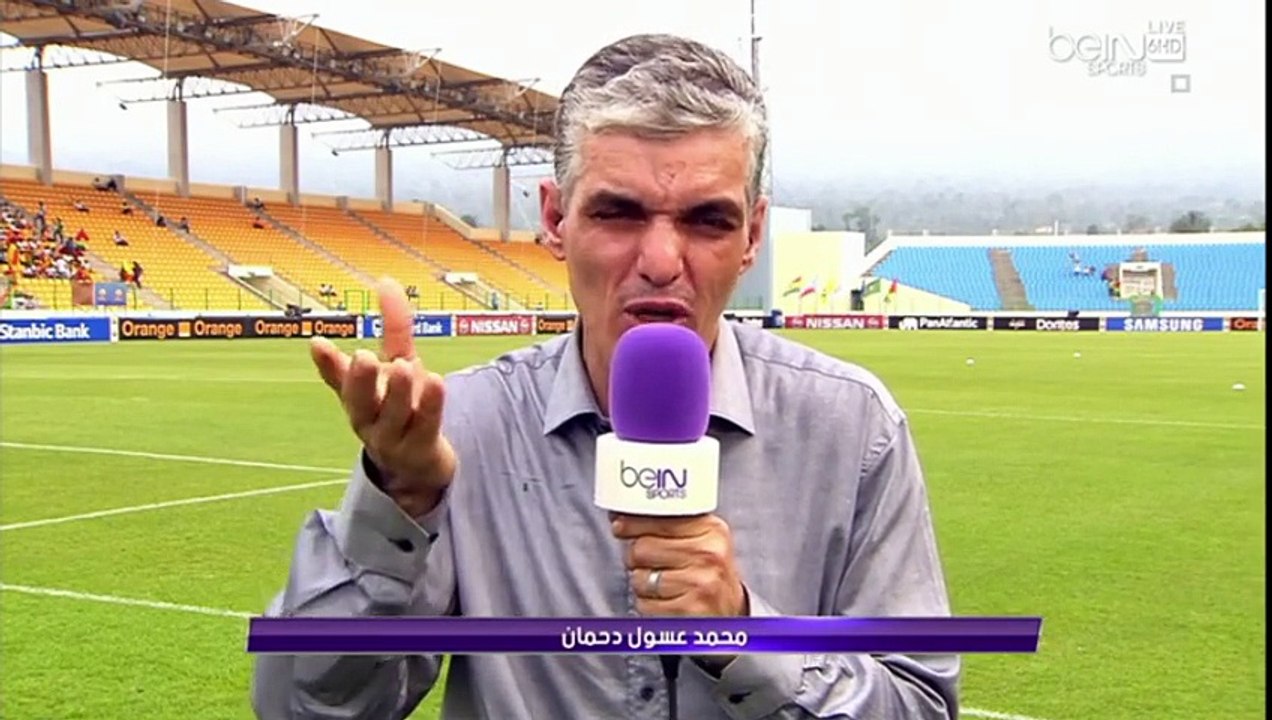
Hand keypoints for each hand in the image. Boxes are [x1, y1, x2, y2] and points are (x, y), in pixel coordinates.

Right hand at [310, 278, 455, 516]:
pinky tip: (437, 382)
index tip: (318, 343)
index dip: (328, 363)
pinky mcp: (420, 448)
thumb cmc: (404, 408)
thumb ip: (393, 327)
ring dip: (397, 393)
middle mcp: (369, 419)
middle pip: (359, 402)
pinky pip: (425, 426)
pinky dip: (430, 405)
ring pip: (392, 416)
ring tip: (404, 367)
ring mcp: (393, 438)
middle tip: (363, 357)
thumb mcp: (398, 364)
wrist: (421, 464)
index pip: (339, 380)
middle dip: (360, 380)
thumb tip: (385, 279)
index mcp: (358, 398)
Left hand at [612, 514, 747, 616]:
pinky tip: (664, 601)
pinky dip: (647, 604)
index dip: (632, 522)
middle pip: (642, 548)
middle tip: (647, 563)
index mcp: (712, 530)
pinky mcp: (689, 610)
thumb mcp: (702, 541)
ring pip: (639, 578)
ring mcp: (700, 583)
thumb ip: (672, 524)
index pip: (660, 519)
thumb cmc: (708, 574)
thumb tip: (624, 515)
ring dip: (641, 583)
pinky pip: (644, 603)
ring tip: (661, 584)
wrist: (730, 613)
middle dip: (635, 557)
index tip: (619, 525)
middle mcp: (708, 554)